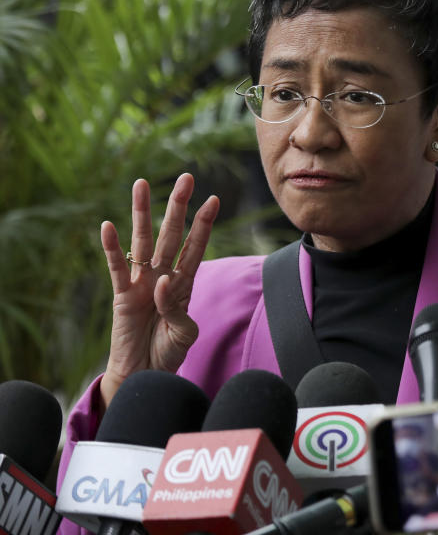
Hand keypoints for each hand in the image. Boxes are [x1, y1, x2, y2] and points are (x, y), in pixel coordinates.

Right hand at [99, 173, 219, 407]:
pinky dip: (112, 248)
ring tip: (141, 184)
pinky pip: (116, 268)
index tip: (214, 199)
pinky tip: (108, 226)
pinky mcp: (121, 296)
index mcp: (184, 283)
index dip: (204, 224)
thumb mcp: (184, 332)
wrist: (146, 375)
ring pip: (142, 241)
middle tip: (186, 177)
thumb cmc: (168, 353)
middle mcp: (162, 276)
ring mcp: (140, 283)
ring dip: (141, 213)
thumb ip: (177, 308)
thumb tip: (163, 282)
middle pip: (171, 234)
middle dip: (178, 206)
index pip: (196, 246)